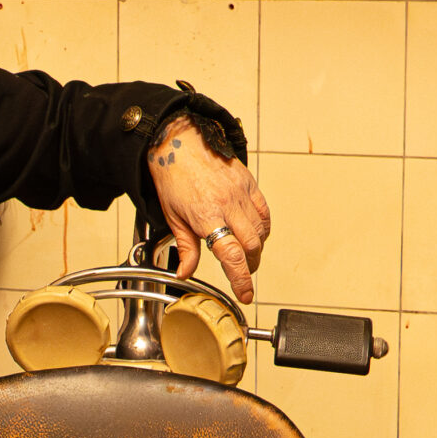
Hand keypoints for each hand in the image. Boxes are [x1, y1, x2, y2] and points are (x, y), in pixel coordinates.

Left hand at [147, 116, 270, 306]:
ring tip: (247, 255)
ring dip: (256, 249)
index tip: (246, 294)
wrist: (179, 143)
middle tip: (242, 274)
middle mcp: (227, 206)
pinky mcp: (248, 183)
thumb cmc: (172, 179)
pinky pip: (264, 212)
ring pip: (260, 231)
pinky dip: (263, 228)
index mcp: (206, 217)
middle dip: (249, 266)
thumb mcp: (173, 219)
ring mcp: (241, 193)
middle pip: (251, 246)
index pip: (231, 255)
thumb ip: (185, 249)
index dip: (241, 279)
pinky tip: (255, 234)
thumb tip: (185, 274)